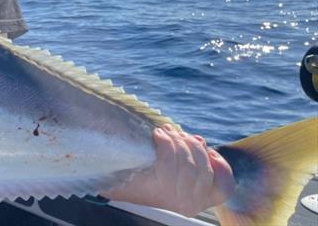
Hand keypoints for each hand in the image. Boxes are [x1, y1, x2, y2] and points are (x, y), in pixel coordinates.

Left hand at [102, 123, 234, 215]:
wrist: (111, 181)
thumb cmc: (141, 171)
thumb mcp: (170, 166)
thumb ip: (188, 156)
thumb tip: (198, 140)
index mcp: (197, 201)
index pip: (224, 188)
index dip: (221, 165)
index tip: (207, 149)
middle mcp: (190, 205)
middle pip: (205, 168)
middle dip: (191, 145)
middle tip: (176, 134)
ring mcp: (176, 199)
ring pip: (189, 163)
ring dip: (178, 141)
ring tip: (165, 132)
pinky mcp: (159, 189)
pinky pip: (170, 160)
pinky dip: (166, 142)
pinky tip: (158, 135)